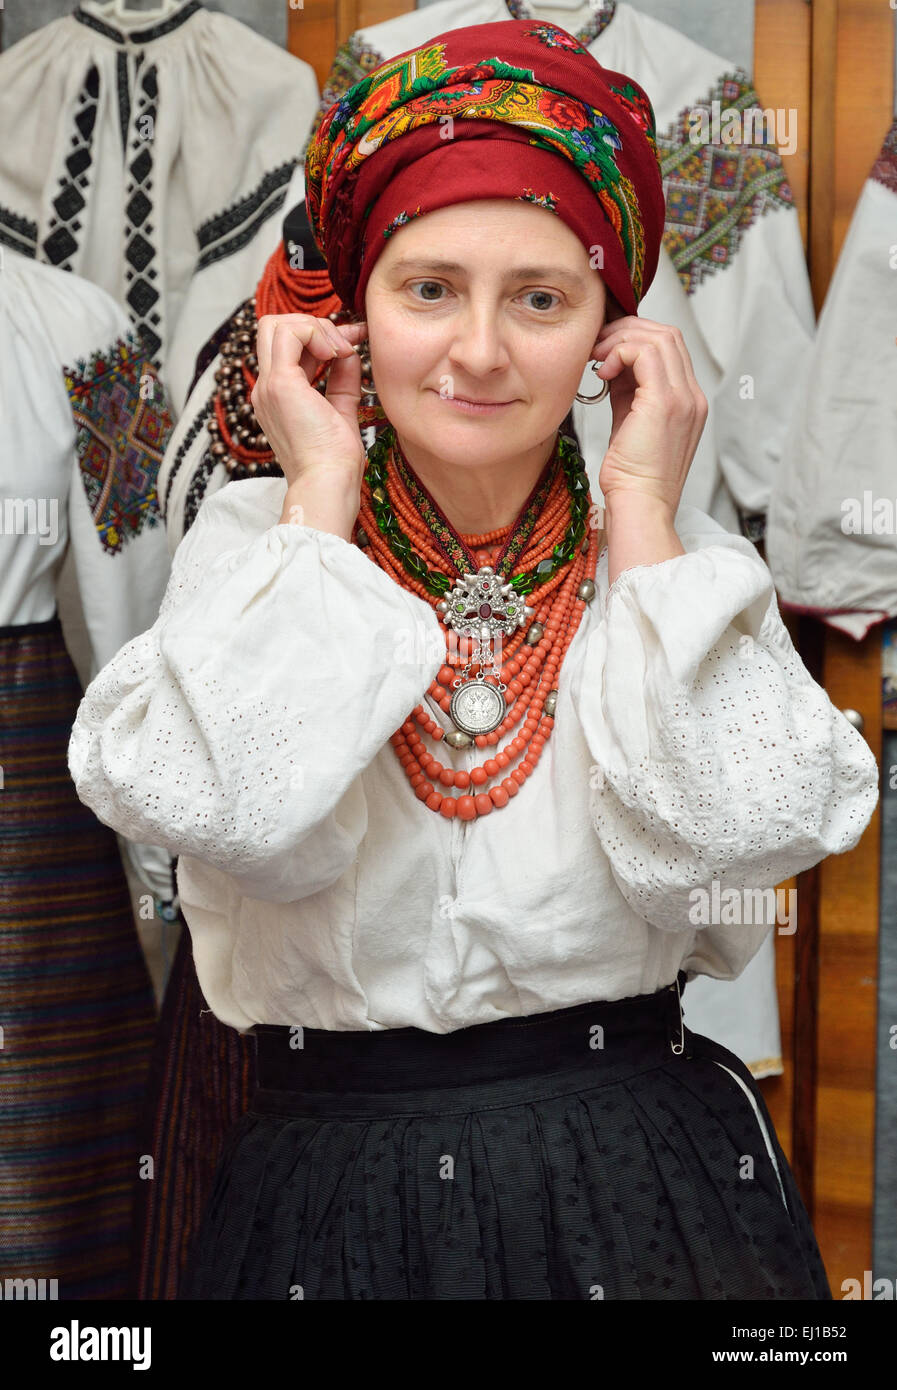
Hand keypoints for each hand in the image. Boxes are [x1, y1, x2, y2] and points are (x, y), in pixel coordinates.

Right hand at [250, 314, 368, 490]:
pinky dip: (316, 333)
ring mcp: (269, 386)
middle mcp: (266, 389)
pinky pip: (290, 333)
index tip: (352, 342)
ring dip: (315, 328)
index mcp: (277, 396)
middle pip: (273, 328)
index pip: (286, 346)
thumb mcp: (341, 410)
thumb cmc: (335, 462)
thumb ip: (341, 380)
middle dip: (313, 325)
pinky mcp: (281, 385)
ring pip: (276, 324)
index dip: (319, 336)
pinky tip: (336, 354)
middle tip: (345, 344)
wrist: (328, 485)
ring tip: (341, 351)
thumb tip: (349, 352)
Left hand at [591, 317, 707, 519]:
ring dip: (621, 339)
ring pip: (659, 337)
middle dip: (627, 331)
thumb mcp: (629, 422)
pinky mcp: (665, 403)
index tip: (605, 348)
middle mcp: (692, 397)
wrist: (640, 506)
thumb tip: (612, 363)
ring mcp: (683, 398)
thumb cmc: (631, 476)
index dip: (635, 338)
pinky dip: (620, 352)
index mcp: (687, 402)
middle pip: (668, 335)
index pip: (670, 348)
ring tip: (596, 357)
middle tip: (597, 345)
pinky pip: (645, 353)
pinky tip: (602, 371)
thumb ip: (627, 390)